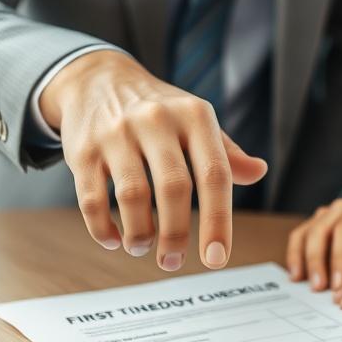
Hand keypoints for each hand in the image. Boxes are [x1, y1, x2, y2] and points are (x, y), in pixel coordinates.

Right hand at [40, 50, 267, 269]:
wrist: (98, 79)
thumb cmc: (159, 109)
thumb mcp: (197, 119)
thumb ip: (227, 152)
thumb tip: (259, 172)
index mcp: (194, 115)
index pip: (214, 174)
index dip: (218, 221)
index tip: (217, 258)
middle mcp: (156, 120)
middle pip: (174, 189)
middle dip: (176, 235)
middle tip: (174, 261)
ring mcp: (116, 133)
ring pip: (132, 196)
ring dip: (139, 235)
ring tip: (143, 248)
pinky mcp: (83, 149)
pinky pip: (92, 199)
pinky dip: (103, 229)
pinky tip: (114, 239)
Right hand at [285, 185, 341, 291]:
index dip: (339, 256)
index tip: (338, 283)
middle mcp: (339, 208)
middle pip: (320, 230)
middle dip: (316, 260)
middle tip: (318, 288)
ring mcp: (324, 213)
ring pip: (305, 232)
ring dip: (300, 257)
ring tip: (300, 282)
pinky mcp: (315, 222)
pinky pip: (299, 235)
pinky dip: (294, 254)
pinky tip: (296, 274)